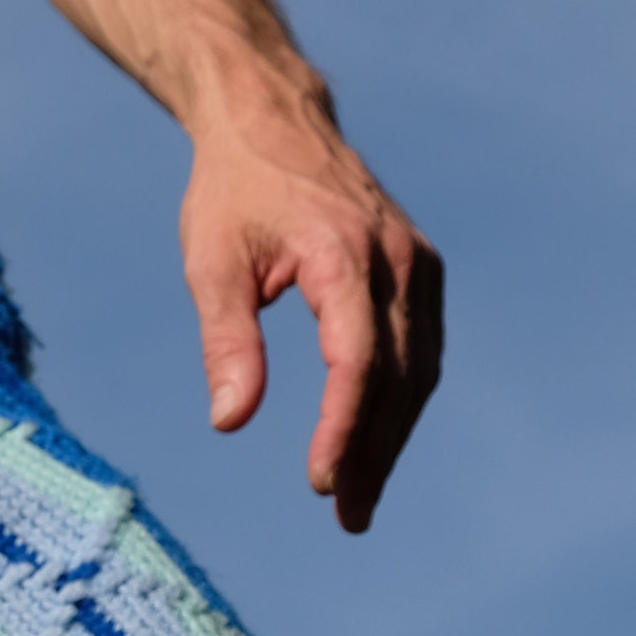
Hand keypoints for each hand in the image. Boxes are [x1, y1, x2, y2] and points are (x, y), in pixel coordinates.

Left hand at [180, 103, 442, 532]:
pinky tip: (378, 442)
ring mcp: (416, 262)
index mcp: (342, 252)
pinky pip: (424, 348)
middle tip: (348, 516)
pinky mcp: (421, 268)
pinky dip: (404, 401)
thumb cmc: (233, 192)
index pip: (357, 360)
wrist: (272, 118)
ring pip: (420, 369)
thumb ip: (227, 341)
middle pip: (398, 376)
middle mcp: (395, 257)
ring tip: (360, 499)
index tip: (321, 483)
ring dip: (394, 437)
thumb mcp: (211, 262)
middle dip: (374, 452)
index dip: (343, 428)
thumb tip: (231, 421)